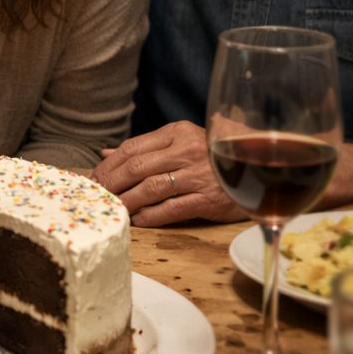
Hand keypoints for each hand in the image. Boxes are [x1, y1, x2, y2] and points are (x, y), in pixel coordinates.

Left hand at [91, 121, 244, 225]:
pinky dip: (150, 216)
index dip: (108, 166)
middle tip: (96, 196)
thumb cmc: (212, 157)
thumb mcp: (180, 143)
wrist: (259, 169)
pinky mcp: (209, 198)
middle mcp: (187, 150)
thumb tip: (105, 153)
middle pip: (137, 167)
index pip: (132, 148)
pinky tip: (137, 221)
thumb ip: (145, 148)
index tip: (93, 179)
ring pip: (151, 188)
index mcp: (177, 132)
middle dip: (111, 184)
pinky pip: (171, 208)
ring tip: (112, 209)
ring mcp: (199, 174)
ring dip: (127, 201)